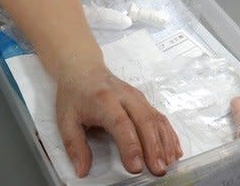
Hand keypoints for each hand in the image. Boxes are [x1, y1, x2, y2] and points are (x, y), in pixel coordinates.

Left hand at [55, 63, 181, 177]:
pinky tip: (173, 149)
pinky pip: (160, 117)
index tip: (136, 167)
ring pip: (156, 119)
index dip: (131, 146)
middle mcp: (125, 97)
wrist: (84, 69)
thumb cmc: (75, 95)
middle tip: (158, 170)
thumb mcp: (66, 120)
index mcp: (104, 101)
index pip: (121, 124)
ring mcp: (138, 97)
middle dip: (154, 148)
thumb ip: (75, 146)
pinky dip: (169, 134)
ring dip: (165, 142)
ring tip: (167, 163)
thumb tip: (82, 170)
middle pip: (145, 121)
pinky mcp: (144, 100)